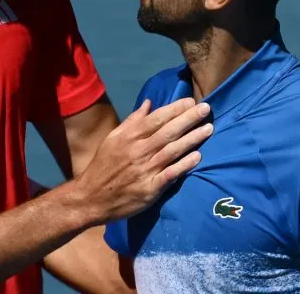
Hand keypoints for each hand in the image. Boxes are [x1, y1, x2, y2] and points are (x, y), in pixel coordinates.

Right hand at [72, 97, 211, 224]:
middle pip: (168, 132)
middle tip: (207, 108)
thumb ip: (132, 121)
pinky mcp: (150, 188)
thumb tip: (149, 103)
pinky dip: (184, 165)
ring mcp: (145, 170)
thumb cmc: (103, 166)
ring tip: (209, 128)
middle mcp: (138, 151)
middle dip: (188, 118)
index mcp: (129, 137)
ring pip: (172, 150)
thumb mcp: (113, 139)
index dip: (175, 109)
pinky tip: (197, 157)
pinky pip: (170, 174)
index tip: (191, 101)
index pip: (156, 119)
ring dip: (192, 139)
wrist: (91, 197)